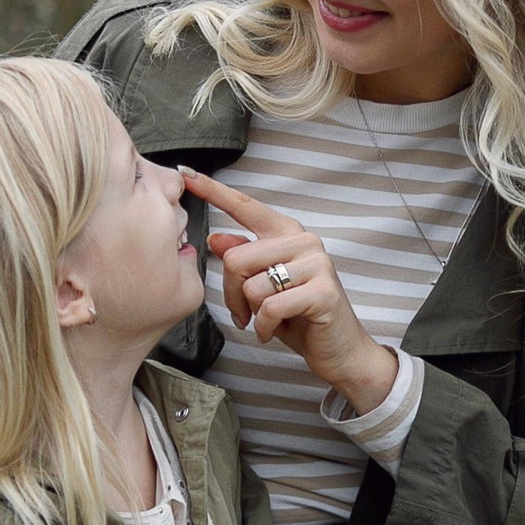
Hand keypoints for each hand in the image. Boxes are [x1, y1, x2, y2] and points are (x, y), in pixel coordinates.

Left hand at [181, 166, 400, 412]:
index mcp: (287, 233)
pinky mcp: (323, 291)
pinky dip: (264, 326)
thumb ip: (244, 259)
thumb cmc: (300, 317)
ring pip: (252, 285)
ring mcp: (316, 264)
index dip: (214, 191)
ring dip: (250, 313)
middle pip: (236, 258)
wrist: (338, 350)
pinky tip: (272, 331)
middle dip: (231, 294)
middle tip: (242, 313)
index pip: (246, 207)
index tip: (186, 174)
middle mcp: (304, 241)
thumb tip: (215, 237)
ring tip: (264, 321)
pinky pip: (271, 307)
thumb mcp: (264, 286)